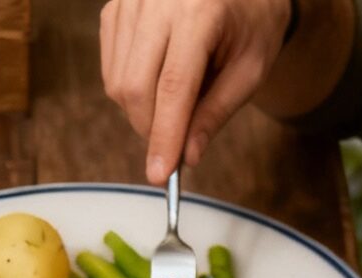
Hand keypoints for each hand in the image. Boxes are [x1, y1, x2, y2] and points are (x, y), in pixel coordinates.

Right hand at [100, 0, 290, 182]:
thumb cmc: (250, 25)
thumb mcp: (250, 70)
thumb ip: (217, 112)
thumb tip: (187, 156)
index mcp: (199, 10)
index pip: (173, 87)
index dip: (164, 136)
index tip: (160, 175)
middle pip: (135, 86)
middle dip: (150, 129)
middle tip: (173, 143)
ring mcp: (132, 0)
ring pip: (117, 81)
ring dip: (140, 111)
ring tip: (173, 101)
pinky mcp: (116, 7)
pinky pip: (110, 66)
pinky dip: (128, 89)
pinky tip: (155, 81)